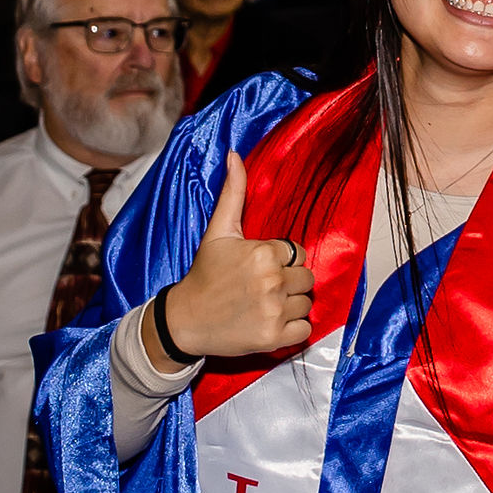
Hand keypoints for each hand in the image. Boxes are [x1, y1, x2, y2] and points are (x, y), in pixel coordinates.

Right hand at [148, 153, 313, 367]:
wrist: (185, 320)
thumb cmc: (205, 274)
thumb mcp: (218, 232)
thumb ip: (233, 193)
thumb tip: (234, 154)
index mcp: (263, 253)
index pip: (298, 253)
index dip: (282, 261)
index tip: (259, 269)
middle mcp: (272, 281)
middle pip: (307, 278)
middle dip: (289, 282)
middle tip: (261, 288)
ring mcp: (274, 311)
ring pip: (307, 304)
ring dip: (291, 305)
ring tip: (263, 305)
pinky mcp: (274, 338)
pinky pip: (305, 330)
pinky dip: (292, 329)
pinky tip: (270, 322)